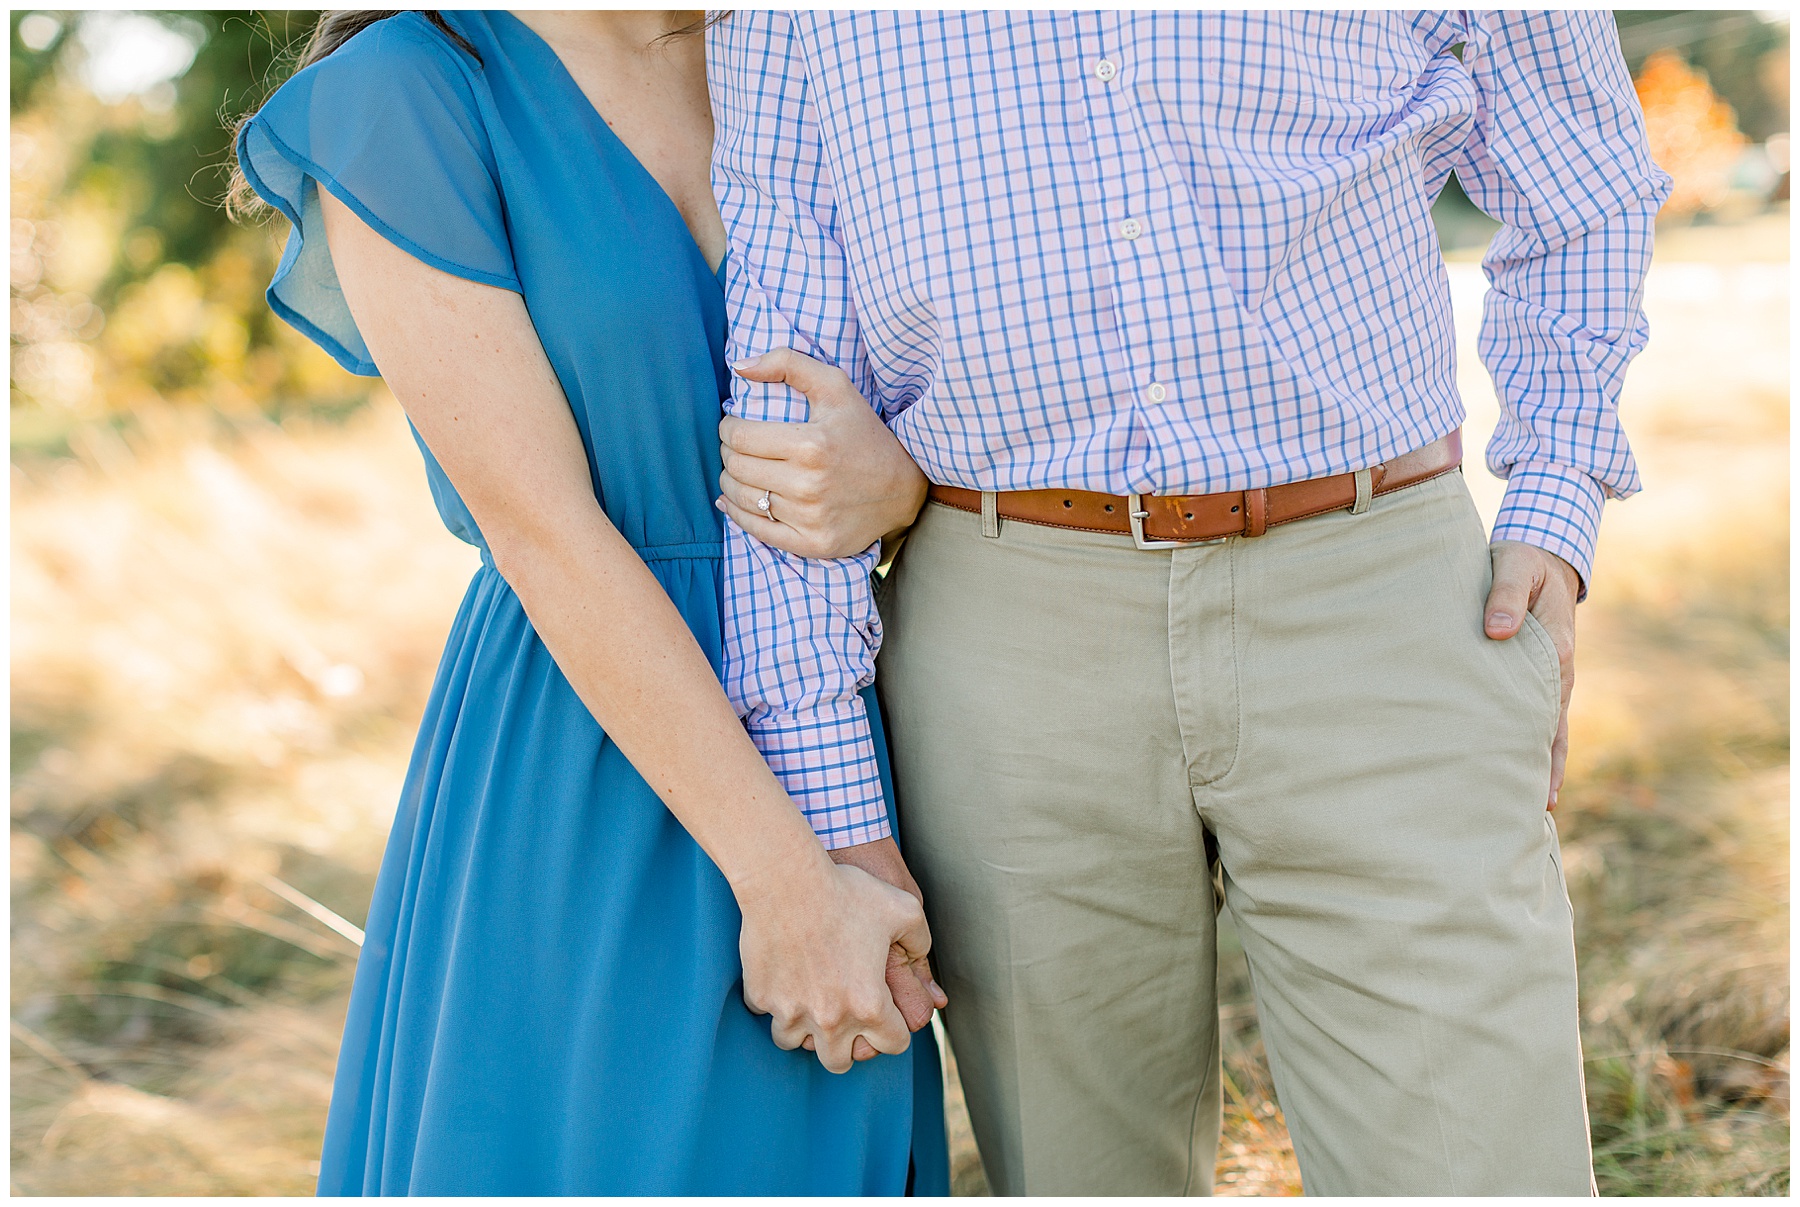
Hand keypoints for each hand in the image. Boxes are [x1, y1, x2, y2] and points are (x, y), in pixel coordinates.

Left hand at [718, 348, 927, 558]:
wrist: (903, 488)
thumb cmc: (864, 432)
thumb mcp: (835, 386)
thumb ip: (787, 363)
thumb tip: (738, 367)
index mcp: (811, 444)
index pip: (739, 437)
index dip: (727, 428)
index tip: (733, 425)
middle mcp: (809, 485)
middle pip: (736, 467)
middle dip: (728, 453)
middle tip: (738, 447)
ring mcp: (810, 518)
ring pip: (741, 498)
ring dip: (730, 482)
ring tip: (740, 470)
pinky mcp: (812, 543)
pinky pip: (756, 530)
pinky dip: (737, 514)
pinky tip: (733, 501)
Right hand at [736, 852, 932, 1072]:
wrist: (786, 879)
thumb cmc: (846, 891)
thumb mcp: (902, 908)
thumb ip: (921, 940)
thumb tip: (922, 963)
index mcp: (869, 1005)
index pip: (893, 1045)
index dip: (895, 1030)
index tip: (886, 1015)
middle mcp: (830, 1019)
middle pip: (839, 1063)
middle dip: (847, 1046)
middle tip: (847, 1020)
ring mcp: (790, 1011)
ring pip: (796, 1044)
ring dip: (805, 1030)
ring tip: (811, 1004)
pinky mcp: (761, 997)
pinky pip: (767, 1013)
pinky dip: (774, 1002)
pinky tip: (783, 979)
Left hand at [1483, 541, 1579, 810]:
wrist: (1540, 552)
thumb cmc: (1520, 560)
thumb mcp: (1512, 568)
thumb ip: (1503, 598)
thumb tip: (1496, 635)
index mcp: (1555, 652)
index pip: (1547, 713)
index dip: (1539, 751)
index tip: (1530, 788)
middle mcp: (1559, 672)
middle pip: (1552, 732)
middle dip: (1540, 772)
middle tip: (1525, 816)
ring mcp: (1551, 676)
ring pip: (1548, 730)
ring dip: (1540, 765)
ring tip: (1529, 809)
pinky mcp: (1538, 674)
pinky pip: (1539, 715)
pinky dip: (1535, 744)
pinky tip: (1522, 771)